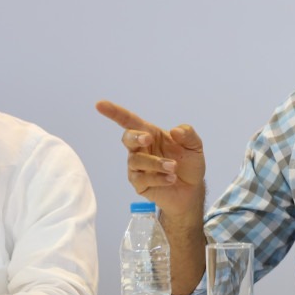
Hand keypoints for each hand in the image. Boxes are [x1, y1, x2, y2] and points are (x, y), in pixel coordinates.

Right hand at [96, 100, 206, 218]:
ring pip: (136, 161)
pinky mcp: (139, 184)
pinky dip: (158, 178)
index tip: (100, 104)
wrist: (192, 189)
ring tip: (173, 167)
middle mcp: (140, 149)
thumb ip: (188, 134)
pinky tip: (171, 179)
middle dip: (135, 137)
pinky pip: (142, 179)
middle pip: (127, 138)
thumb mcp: (195, 146)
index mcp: (150, 134)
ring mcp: (137, 167)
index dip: (114, 112)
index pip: (129, 121)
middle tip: (148, 138)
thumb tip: (175, 131)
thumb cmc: (189, 164)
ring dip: (156, 163)